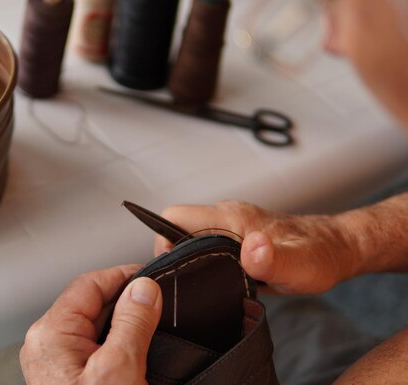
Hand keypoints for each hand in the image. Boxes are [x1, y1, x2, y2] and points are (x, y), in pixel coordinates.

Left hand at [20, 265, 162, 384]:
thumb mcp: (119, 369)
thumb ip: (132, 324)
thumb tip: (144, 289)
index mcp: (50, 333)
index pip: (90, 283)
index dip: (123, 275)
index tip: (151, 276)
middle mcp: (46, 345)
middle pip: (92, 303)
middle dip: (126, 300)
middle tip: (158, 304)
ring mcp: (55, 362)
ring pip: (95, 326)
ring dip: (123, 323)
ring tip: (151, 325)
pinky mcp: (67, 377)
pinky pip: (94, 347)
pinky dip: (116, 343)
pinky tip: (135, 352)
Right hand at [155, 201, 360, 293]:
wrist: (337, 247)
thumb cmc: (320, 254)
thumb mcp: (300, 265)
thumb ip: (273, 259)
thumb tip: (249, 249)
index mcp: (231, 218)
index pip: (175, 216)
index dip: (163, 239)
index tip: (172, 268)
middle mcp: (226, 217)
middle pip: (176, 228)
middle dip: (174, 255)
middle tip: (187, 283)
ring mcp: (230, 226)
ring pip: (190, 237)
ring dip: (189, 259)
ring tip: (203, 285)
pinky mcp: (235, 238)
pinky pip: (206, 244)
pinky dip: (204, 261)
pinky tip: (218, 281)